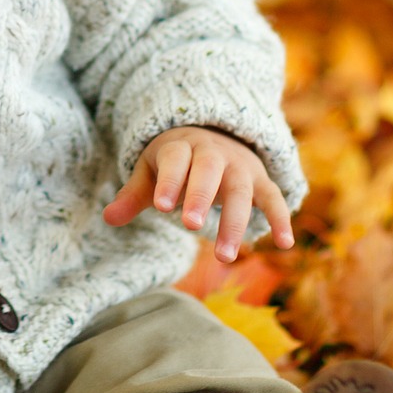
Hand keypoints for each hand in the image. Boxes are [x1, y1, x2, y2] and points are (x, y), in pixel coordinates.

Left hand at [102, 125, 293, 261]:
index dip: (170, 181)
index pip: (176, 160)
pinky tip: (285, 245)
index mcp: (182, 146)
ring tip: (224, 258)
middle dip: (201, 196)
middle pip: (209, 171)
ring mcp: (240, 167)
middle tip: (190, 226)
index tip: (161, 207)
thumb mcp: (152, 171)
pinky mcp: (261, 181)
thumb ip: (134, 195)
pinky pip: (274, 198)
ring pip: (241, 191)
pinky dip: (281, 219)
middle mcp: (214, 153)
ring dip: (234, 223)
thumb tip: (108, 218)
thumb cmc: (176, 161)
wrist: (215, 135)